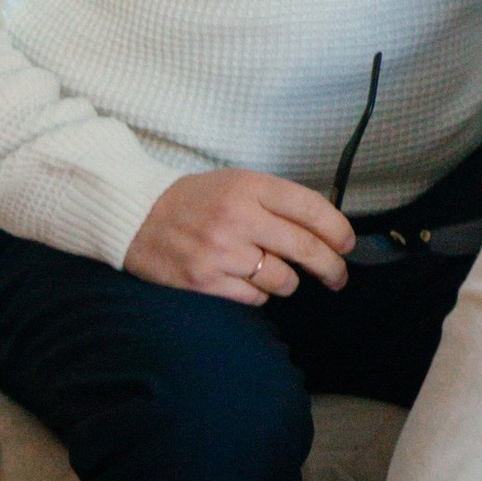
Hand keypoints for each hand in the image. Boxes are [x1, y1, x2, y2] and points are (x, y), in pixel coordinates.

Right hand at [125, 168, 355, 303]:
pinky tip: (249, 282)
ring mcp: (221, 251)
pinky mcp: (204, 279)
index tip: (347, 244)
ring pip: (283, 279)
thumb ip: (275, 202)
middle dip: (331, 267)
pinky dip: (260, 293)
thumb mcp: (236, 183)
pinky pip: (254, 296)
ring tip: (279, 275)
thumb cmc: (193, 199)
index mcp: (251, 187)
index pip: (311, 208)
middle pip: (306, 248)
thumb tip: (322, 230)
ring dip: (289, 282)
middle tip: (338, 276)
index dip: (337, 230)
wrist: (135, 215)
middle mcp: (239, 217)